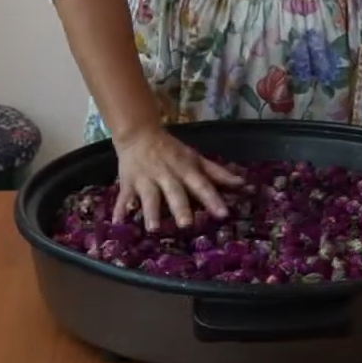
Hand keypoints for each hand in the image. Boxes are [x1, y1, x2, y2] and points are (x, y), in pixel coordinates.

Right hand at [112, 126, 243, 231]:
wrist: (139, 134)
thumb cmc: (172, 151)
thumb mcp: (196, 159)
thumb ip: (217, 173)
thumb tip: (243, 184)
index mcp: (186, 169)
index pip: (202, 185)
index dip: (213, 199)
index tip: (223, 214)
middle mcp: (167, 175)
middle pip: (175, 192)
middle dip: (180, 208)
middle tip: (187, 225)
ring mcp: (146, 179)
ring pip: (149, 196)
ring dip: (150, 212)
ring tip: (153, 228)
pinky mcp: (128, 182)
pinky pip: (124, 196)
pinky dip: (120, 208)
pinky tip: (118, 220)